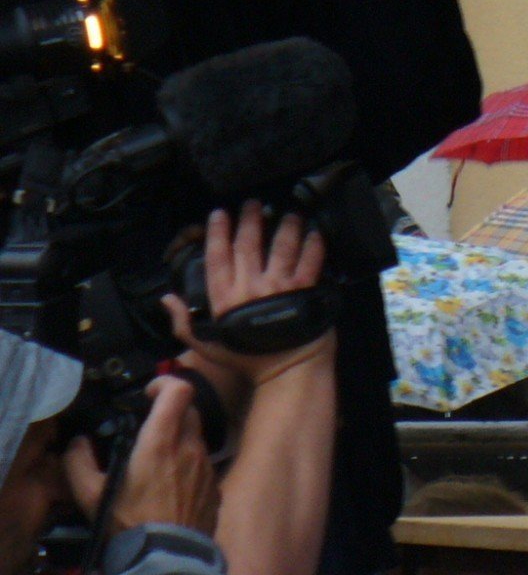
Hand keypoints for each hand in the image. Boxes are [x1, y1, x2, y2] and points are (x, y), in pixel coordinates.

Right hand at [65, 376, 217, 536]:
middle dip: (172, 413)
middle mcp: (190, 447)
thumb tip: (77, 443)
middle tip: (151, 429)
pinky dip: (190, 465)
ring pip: (197, 438)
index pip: (180, 390)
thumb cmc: (127, 522)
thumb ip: (78, 463)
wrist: (166, 558)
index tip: (150, 393)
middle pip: (190, 411)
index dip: (167, 382)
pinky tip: (172, 486)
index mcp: (161, 441)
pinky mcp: (215, 486)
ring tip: (158, 462)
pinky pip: (204, 464)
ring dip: (180, 441)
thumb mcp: (90, 495)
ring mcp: (207, 466)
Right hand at [165, 203, 332, 385]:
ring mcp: (279, 287)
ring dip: (285, 226)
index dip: (218, 232)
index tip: (220, 214)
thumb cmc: (248, 359)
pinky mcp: (304, 290)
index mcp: (225, 298)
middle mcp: (251, 287)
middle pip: (249, 244)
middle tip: (254, 204)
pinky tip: (314, 233)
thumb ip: (184, 320)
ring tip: (287, 213)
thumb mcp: (207, 344)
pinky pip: (310, 261)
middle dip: (251, 220)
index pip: (218, 256)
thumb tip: (166, 298)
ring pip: (281, 247)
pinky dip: (313, 245)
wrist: (287, 370)